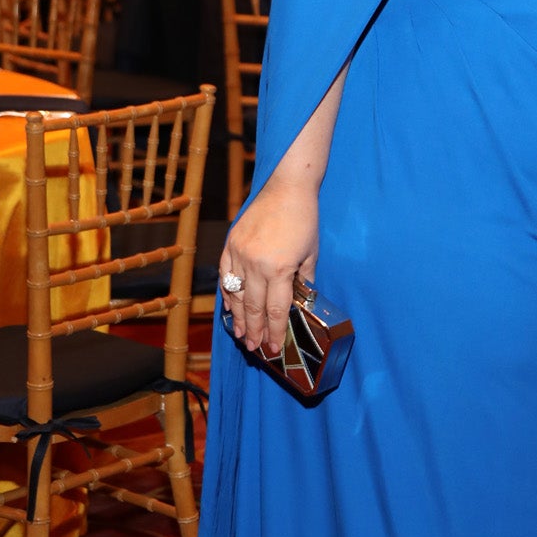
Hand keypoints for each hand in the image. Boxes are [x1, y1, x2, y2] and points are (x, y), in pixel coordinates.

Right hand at [219, 173, 318, 355]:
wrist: (286, 187)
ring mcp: (240, 254)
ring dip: (239, 318)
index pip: (275, 309)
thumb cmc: (304, 219)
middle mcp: (256, 264)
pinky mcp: (230, 244)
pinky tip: (231, 308)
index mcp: (280, 269)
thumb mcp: (311, 253)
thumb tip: (298, 300)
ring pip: (236, 295)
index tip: (273, 348)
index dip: (274, 331)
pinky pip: (225, 275)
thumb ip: (303, 280)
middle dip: (255, 331)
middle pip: (254, 308)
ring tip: (241, 336)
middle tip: (255, 349)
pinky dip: (228, 294)